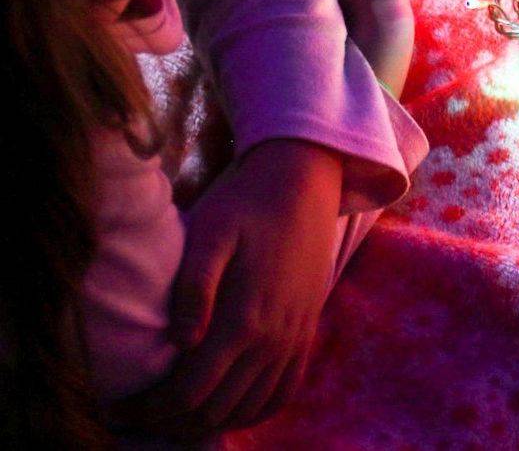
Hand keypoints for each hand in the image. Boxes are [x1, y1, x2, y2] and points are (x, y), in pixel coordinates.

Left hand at [112, 139, 342, 437]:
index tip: (123, 407)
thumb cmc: (247, 204)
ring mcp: (294, 338)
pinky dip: (255, 409)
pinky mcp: (306, 332)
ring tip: (176, 413)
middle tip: (142, 413)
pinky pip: (284, 392)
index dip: (152, 410)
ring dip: (212, 420)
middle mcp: (273, 339)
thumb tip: (181, 341)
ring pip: (250, 407)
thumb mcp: (211, 232)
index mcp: (243, 320)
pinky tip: (230, 405)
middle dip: (175, 423)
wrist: (305, 185)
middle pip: (217, 410)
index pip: (190, 393)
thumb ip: (194, 286)